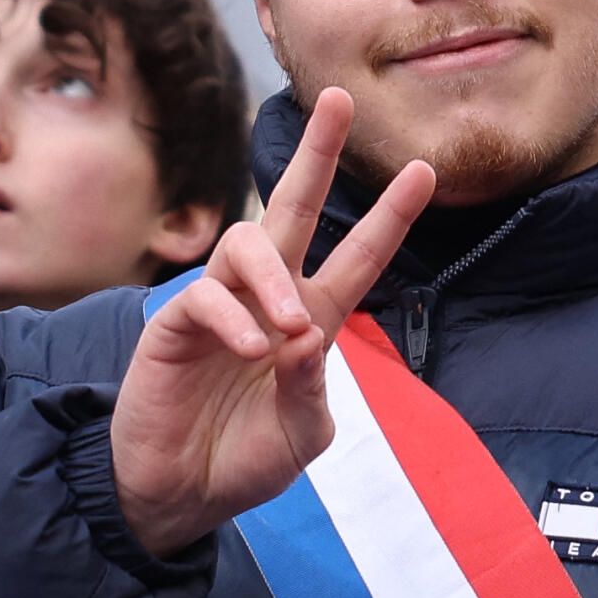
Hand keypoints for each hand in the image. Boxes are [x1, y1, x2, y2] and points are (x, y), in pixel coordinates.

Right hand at [111, 87, 434, 556]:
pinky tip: (252, 352)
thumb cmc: (245, 460)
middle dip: (317, 154)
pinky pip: (204, 299)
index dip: (390, 216)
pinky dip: (234, 321)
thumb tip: (306, 332)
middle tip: (339, 101)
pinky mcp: (174, 326)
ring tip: (291, 325)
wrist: (180, 497)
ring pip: (248, 244)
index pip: (358, 256)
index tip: (422, 170)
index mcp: (312, 319)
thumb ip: (311, 387)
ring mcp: (221, 306)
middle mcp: (268, 298)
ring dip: (274, 279)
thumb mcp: (301, 432)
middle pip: (294, 208)